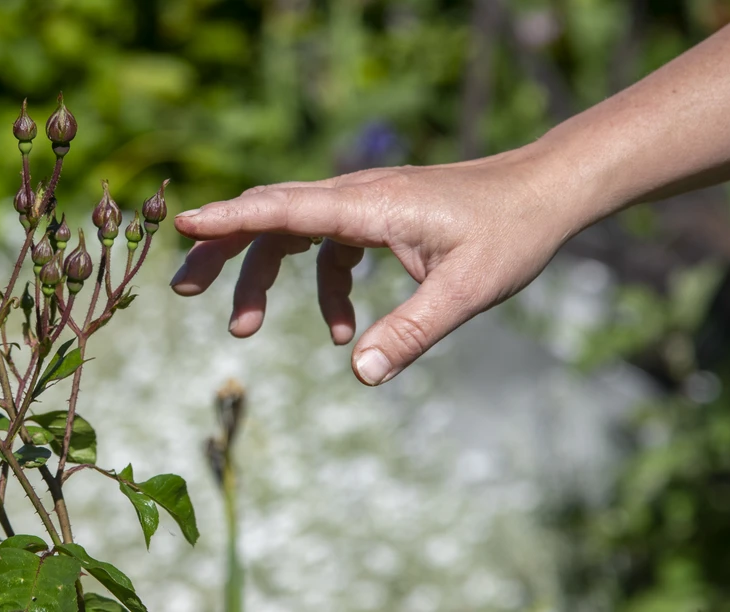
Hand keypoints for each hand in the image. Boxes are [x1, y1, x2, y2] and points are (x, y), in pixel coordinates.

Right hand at [170, 146, 583, 385]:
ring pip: (290, 231)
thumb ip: (412, 332)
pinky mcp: (375, 218)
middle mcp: (356, 196)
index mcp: (369, 205)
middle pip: (270, 215)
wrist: (545, 192)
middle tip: (183, 290)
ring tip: (242, 328)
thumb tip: (360, 374)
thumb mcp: (467, 291)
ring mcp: (363, 204)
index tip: (183, 224)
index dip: (230, 218)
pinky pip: (327, 248)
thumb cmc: (510, 233)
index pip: (284, 208)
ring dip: (261, 275)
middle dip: (222, 250)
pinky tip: (344, 331)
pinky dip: (321, 287)